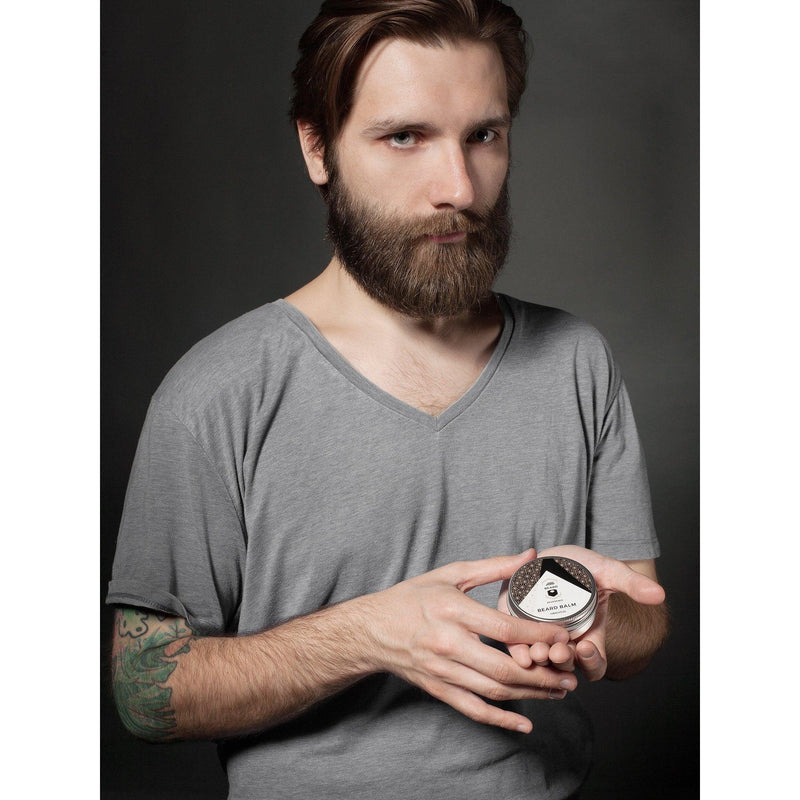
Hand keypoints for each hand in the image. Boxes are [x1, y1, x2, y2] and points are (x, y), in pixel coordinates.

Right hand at [363, 550, 578, 733]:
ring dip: (531, 695)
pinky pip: (473, 710)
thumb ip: (493, 567)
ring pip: (494, 690)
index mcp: (452, 611)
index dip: (537, 634)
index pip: (503, 628)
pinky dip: (500, 720)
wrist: (372, 629)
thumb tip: (530, 555)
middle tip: (571, 674)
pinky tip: (524, 723)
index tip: (563, 635)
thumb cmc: (413, 597)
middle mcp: (447, 644)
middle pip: (503, 667)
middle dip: (543, 674)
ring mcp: (442, 671)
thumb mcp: (451, 574)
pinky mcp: (438, 689)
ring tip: (558, 692)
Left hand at [503, 545, 664, 681]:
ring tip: (536, 652)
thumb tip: (659, 594)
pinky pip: (514, 645)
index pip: (594, 664)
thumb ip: (630, 583)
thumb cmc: (582, 565)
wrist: (550, 552)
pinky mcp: (514, 624)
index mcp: (589, 636)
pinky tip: (517, 650)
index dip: (592, 661)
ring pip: (539, 661)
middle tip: (557, 652)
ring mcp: (538, 635)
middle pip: (564, 666)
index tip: (586, 647)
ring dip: (538, 660)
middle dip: (561, 661)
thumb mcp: (607, 571)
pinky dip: (516, 651)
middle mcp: (563, 641)